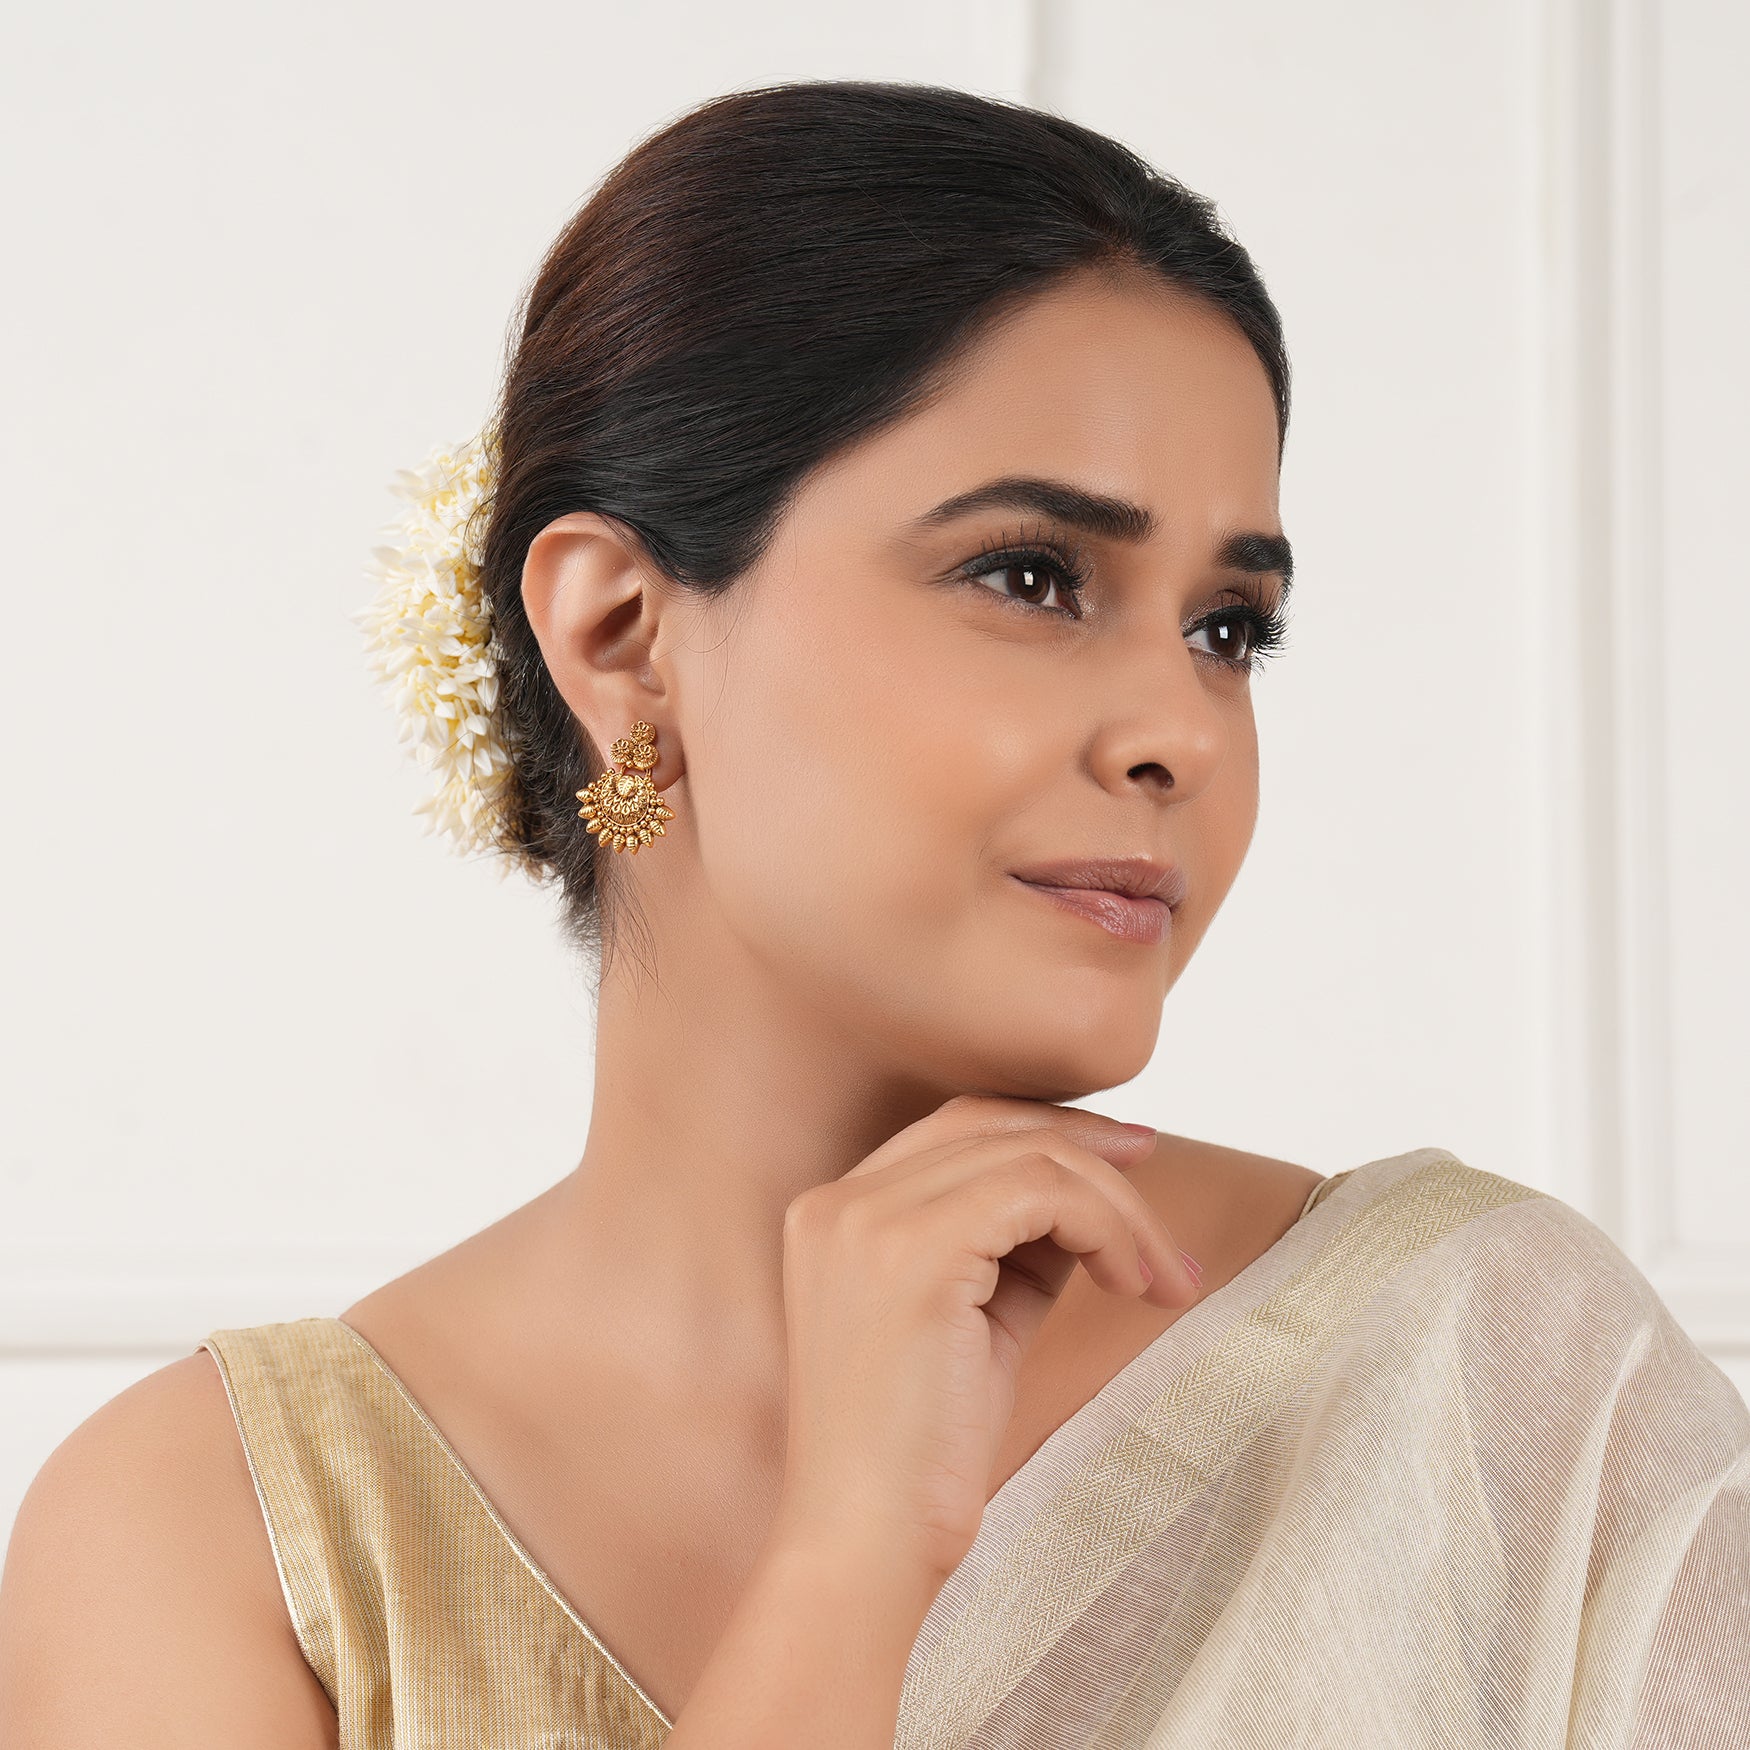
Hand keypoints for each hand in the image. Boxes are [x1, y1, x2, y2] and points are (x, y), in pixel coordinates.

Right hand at [771, 1093, 1200, 1586]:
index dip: (1044, 1128)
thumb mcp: (973, 1321)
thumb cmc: (921, 1455)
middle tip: (1163, 1170)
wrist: (867, 1546)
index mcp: (833, 1213)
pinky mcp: (913, 1248)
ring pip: (1028, 1154)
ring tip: (1160, 1277)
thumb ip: (1013, 1247)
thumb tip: (1094, 1195)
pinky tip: (1132, 1283)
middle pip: (988, 1120)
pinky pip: (1042, 1192)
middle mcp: (838, 1200)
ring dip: (1117, 1206)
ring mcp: (867, 1218)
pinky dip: (1106, 1226)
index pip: (952, 1126)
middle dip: (1089, 1146)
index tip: (1125, 1155)